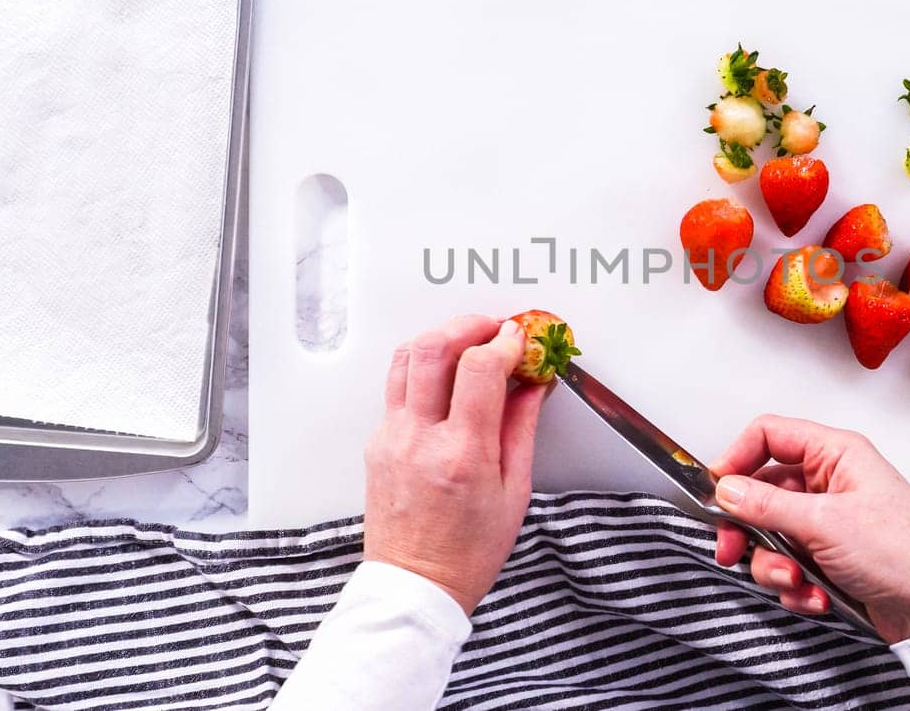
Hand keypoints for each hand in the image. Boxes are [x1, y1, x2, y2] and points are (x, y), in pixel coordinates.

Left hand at [363, 315, 547, 614]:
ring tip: (466, 343)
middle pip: (432, 348)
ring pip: (404, 358)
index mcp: (462, 454)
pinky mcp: (377, 441)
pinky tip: (445, 380)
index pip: (479, 369)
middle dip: (468, 324)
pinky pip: (396, 386)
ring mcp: (392, 437)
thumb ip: (522, 429)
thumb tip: (532, 384)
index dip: (504, 342)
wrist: (415, 584)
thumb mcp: (514, 492)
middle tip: (492, 328)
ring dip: (439, 338)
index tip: (520, 339)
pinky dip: (423, 369)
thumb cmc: (467, 552)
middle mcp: (420, 439)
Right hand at [711, 414, 909, 642]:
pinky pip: (790, 563)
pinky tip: (817, 596)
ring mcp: (829, 521)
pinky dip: (796, 585)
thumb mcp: (824, 523)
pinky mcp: (830, 556)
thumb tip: (727, 489)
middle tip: (733, 550)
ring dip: (775, 565)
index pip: (770, 435)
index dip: (737, 457)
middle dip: (748, 527)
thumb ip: (767, 504)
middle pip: (762, 491)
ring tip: (796, 581)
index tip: (716, 491)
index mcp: (836, 454)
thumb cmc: (904, 554)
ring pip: (772, 534)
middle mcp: (831, 482)